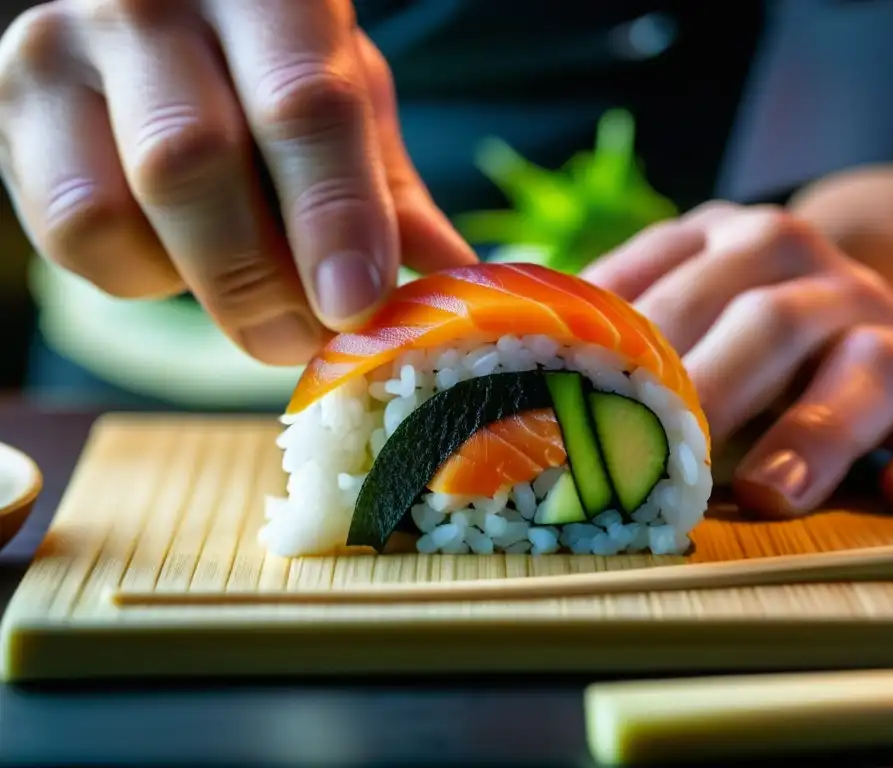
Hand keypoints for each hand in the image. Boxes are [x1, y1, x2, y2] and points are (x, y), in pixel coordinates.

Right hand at [0, 0, 475, 364]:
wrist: (159, 14)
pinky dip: (138, 277)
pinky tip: (181, 257)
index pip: (302, 103)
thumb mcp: (348, 99)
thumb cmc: (275, 60)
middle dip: (261, 280)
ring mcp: (62, 53)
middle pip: (193, 162)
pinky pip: (71, 235)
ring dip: (199, 288)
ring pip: (116, 209)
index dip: (334, 216)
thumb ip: (388, 186)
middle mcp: (150, 4)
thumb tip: (456, 278)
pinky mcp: (10, 110)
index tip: (357, 306)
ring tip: (254, 299)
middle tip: (308, 338)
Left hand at [582, 202, 892, 517]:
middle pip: (764, 325)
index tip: (571, 410)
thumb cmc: (744, 314)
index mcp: (736, 240)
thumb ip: (610, 313)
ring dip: (814, 431)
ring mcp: (888, 326)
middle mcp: (817, 275)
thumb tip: (498, 350)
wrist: (877, 282)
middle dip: (710, 392)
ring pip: (863, 368)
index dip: (623, 353)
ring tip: (766, 494)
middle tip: (656, 460)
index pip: (671, 291)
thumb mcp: (683, 285)